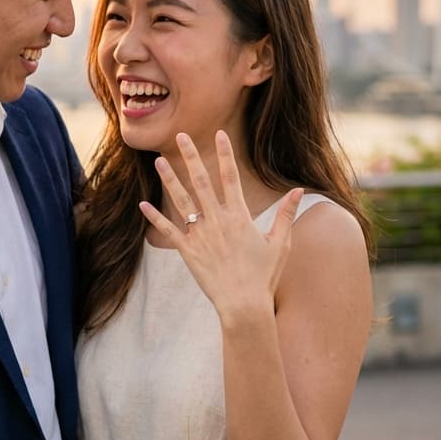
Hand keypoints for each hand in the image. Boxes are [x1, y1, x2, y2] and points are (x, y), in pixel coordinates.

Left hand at [140, 131, 302, 325]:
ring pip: (181, 201)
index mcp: (240, 216)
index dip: (225, 154)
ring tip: (159, 161)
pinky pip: (168, 231)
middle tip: (180, 135)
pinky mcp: (187, 251)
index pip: (230, 177)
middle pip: (201, 181)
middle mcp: (217, 221)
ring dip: (169, 179)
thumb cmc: (264, 276)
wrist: (244, 305)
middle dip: (190, 156)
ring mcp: (200, 235)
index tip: (219, 134)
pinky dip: (155, 218)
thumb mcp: (280, 243)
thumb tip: (298, 190)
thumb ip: (286, 214)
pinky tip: (142, 204)